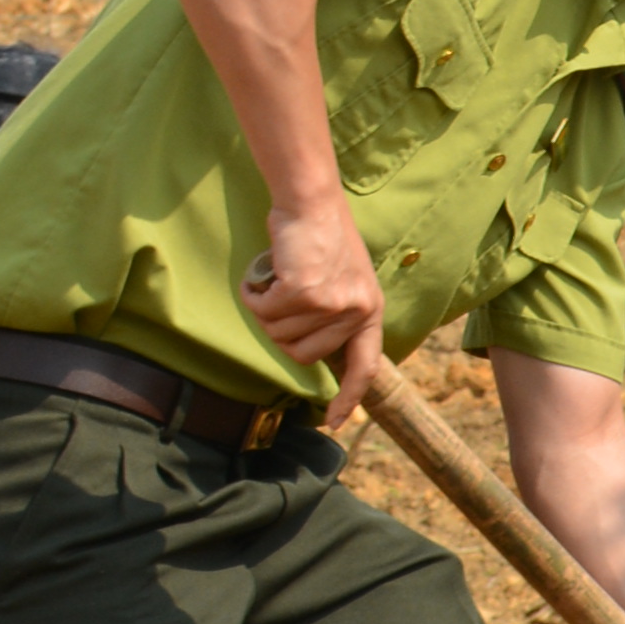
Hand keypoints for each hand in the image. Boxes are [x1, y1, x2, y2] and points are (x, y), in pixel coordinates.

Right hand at [239, 187, 383, 385]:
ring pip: (279, 333)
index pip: (364, 367)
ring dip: (266, 311)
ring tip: (274, 282)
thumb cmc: (323, 237)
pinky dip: (254, 295)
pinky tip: (262, 276)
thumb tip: (313, 350)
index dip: (349, 396)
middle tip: (278, 301)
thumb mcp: (347, 279)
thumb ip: (339, 313)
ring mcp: (331, 303)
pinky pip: (265, 310)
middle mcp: (355, 311)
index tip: (336, 421)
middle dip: (281, 332)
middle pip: (303, 355)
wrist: (312, 202)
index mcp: (369, 311)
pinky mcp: (304, 292)